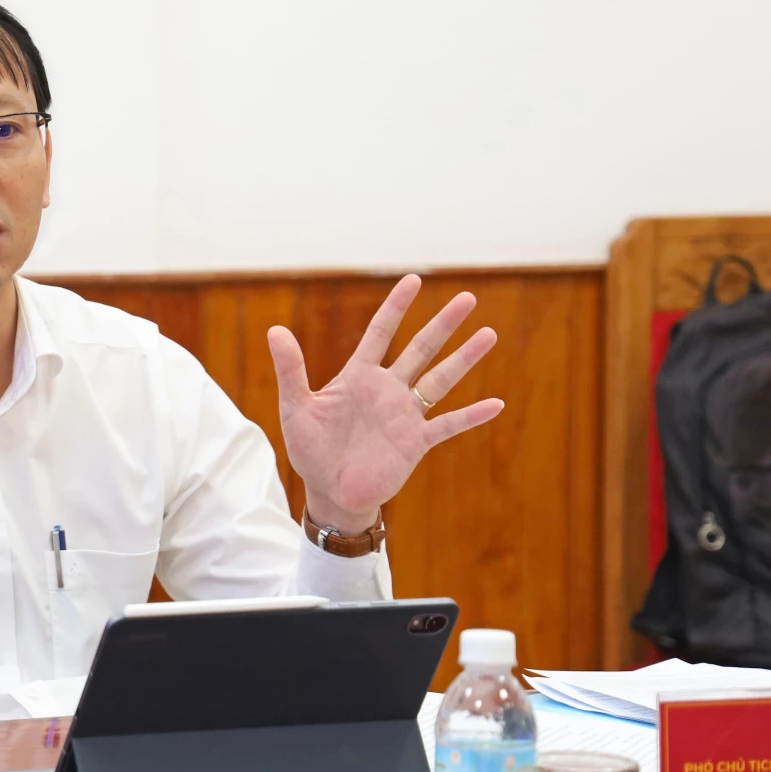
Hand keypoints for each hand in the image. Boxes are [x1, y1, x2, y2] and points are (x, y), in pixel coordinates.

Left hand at [266, 275, 504, 533]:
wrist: (328, 492)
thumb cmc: (311, 450)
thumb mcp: (296, 407)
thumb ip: (290, 370)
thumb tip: (275, 331)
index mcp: (358, 376)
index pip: (380, 333)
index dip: (396, 307)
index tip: (413, 279)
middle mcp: (387, 390)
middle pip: (420, 349)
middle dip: (443, 324)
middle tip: (468, 298)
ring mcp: (404, 415)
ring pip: (440, 380)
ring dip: (464, 359)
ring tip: (488, 334)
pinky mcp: (415, 442)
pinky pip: (448, 425)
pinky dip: (471, 416)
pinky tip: (496, 403)